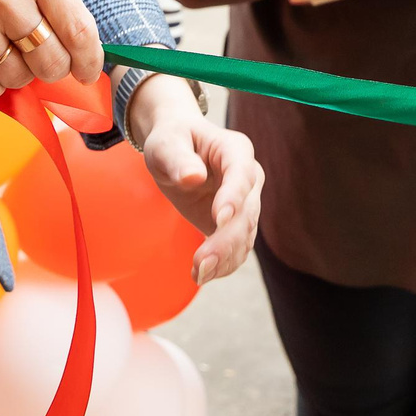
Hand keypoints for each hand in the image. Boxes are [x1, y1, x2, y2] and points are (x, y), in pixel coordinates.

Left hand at [129, 75, 260, 284]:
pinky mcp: (235, 224)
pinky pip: (237, 248)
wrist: (177, 150)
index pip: (242, 175)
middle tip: (201, 263)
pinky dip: (223, 265)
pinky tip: (202, 275)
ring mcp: (245, 203)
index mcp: (236, 151)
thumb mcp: (166, 144)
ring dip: (225, 258)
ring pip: (245, 236)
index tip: (219, 219)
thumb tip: (193, 177)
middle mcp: (249, 178)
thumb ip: (178, 159)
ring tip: (199, 274)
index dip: (233, 197)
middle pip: (246, 213)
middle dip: (226, 240)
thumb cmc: (172, 140)